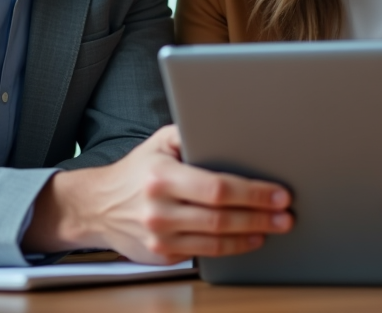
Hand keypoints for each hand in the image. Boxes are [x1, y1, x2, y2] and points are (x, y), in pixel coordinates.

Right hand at [24, 125, 292, 263]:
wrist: (96, 207)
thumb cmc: (136, 170)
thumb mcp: (159, 142)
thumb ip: (192, 131)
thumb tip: (233, 126)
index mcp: (162, 176)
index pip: (217, 188)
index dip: (252, 193)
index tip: (278, 193)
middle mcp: (159, 209)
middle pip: (221, 217)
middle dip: (260, 216)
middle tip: (286, 215)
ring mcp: (159, 237)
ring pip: (216, 240)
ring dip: (251, 235)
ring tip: (275, 227)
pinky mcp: (161, 255)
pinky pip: (204, 253)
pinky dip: (231, 248)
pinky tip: (249, 239)